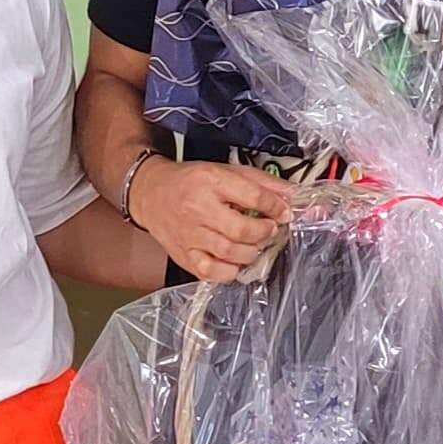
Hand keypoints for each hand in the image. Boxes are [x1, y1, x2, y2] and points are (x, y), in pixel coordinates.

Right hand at [126, 158, 289, 281]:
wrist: (150, 193)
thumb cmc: (190, 182)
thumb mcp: (225, 170)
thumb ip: (261, 182)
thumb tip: (291, 195)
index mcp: (210, 181)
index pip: (253, 196)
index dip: (276, 207)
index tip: (283, 212)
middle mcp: (197, 209)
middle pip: (242, 230)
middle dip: (265, 233)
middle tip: (269, 229)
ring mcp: (189, 235)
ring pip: (230, 253)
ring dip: (251, 252)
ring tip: (253, 244)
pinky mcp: (184, 255)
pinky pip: (212, 272)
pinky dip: (230, 271)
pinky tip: (234, 260)